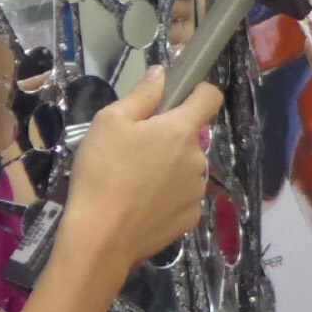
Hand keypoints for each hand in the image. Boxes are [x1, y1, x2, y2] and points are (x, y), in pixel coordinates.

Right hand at [60, 69, 223, 279]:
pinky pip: (183, 197)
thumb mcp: (110, 122)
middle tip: (134, 148)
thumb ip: (142, 95)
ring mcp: (197, 191)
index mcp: (182, 130)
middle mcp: (198, 158)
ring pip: (186, 168)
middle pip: (190, 137)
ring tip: (134, 181)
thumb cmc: (103, 172)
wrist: (100, 237)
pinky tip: (141, 204)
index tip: (176, 98)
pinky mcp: (190, 218)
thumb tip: (162, 73)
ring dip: (169, 168)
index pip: (210, 97)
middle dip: (169, 137)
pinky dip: (167, 196)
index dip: (197, 91)